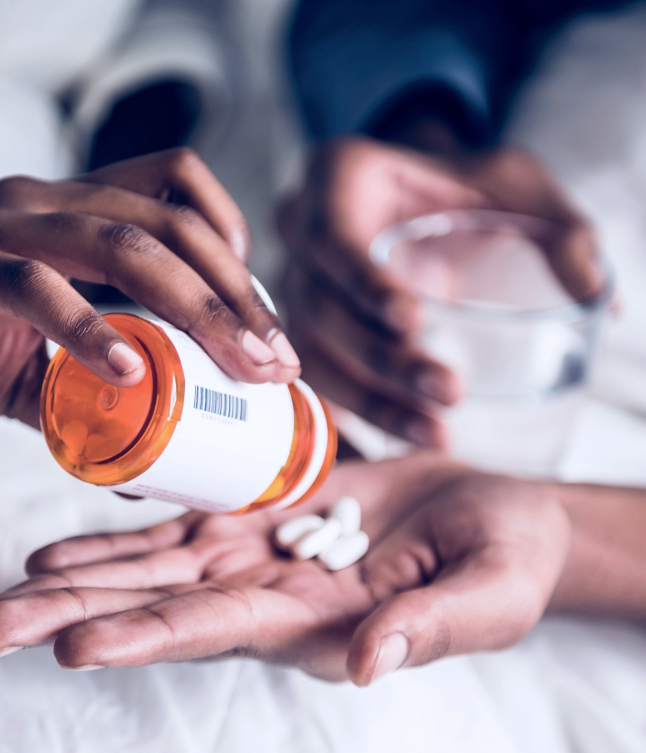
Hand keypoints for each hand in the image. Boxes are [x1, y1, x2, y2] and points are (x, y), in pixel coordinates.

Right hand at [0, 147, 299, 426]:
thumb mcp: (28, 368)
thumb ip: (83, 401)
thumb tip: (145, 464)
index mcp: (67, 212)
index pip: (174, 188)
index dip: (232, 239)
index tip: (262, 314)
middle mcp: (41, 203)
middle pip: (170, 224)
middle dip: (238, 293)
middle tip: (279, 362)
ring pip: (120, 244)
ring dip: (197, 307)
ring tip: (241, 367)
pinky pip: (32, 287)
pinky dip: (87, 331)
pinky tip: (129, 376)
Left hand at [0, 455, 569, 683]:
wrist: (494, 514)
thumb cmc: (505, 561)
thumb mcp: (488, 596)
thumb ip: (431, 628)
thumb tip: (366, 666)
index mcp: (317, 625)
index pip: (218, 632)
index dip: (147, 637)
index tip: (74, 646)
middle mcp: (269, 598)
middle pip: (159, 605)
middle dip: (74, 615)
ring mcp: (257, 556)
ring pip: (154, 566)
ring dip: (81, 574)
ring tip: (11, 581)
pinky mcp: (259, 518)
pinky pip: (179, 526)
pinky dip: (121, 533)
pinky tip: (64, 542)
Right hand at [277, 136, 602, 446]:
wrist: (417, 206)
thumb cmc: (458, 188)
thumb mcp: (510, 184)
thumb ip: (554, 224)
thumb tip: (594, 290)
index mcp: (336, 178)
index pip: (332, 235)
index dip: (362, 282)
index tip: (413, 321)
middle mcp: (302, 237)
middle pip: (323, 307)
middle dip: (382, 358)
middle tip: (447, 389)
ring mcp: (297, 289)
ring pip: (315, 356)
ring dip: (371, 400)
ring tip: (434, 433)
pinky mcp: (308, 332)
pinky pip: (321, 380)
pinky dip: (362, 412)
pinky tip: (408, 434)